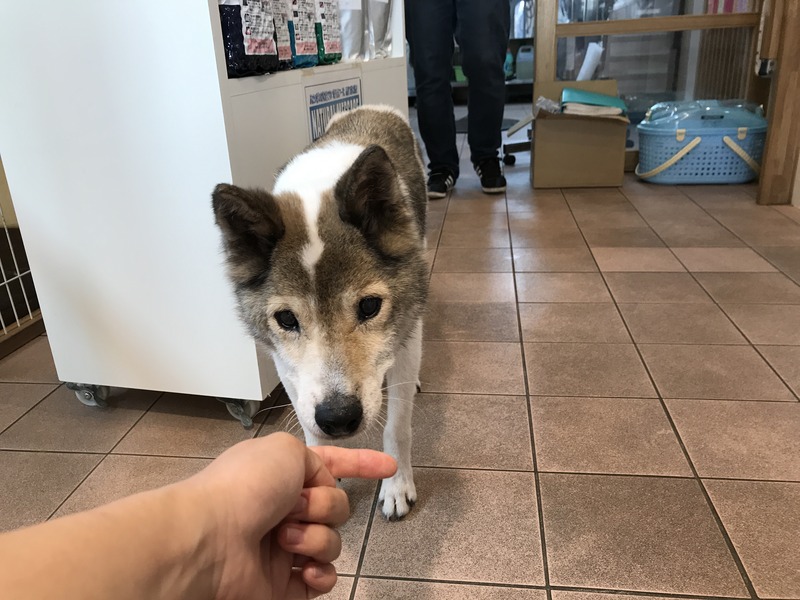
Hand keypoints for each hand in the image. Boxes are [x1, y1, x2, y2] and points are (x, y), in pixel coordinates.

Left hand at [185, 432, 395, 599]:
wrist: (210, 540)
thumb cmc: (245, 487)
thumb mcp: (285, 449)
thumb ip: (315, 460)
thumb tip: (318, 492)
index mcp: (283, 474)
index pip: (332, 464)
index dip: (362, 463)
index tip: (389, 465)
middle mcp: (284, 508)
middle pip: (336, 506)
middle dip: (324, 506)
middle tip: (293, 508)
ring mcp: (285, 547)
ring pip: (332, 541)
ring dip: (315, 538)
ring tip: (284, 540)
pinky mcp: (285, 584)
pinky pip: (324, 578)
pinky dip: (320, 573)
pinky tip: (305, 569)